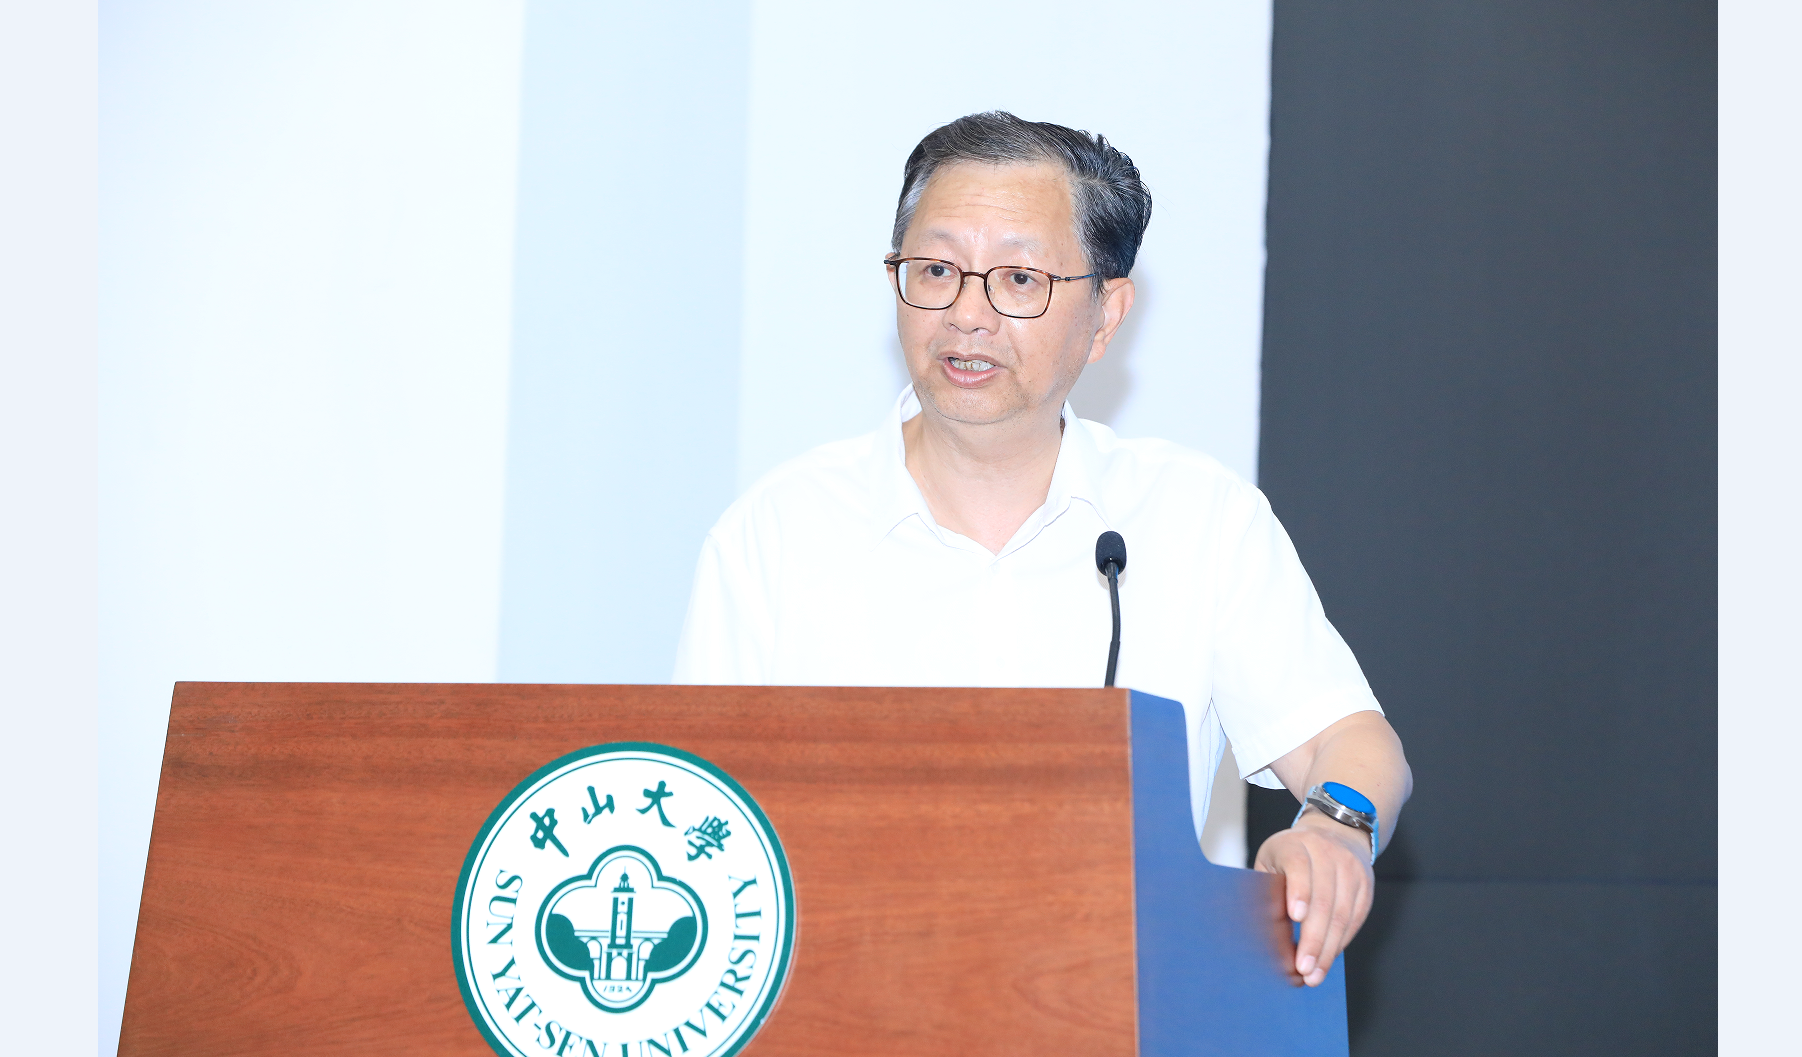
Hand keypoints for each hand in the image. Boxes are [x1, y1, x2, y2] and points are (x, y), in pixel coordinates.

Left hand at [1252, 811, 1373, 986]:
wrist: (1335, 832)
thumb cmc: (1292, 853)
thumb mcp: (1272, 860)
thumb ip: (1267, 888)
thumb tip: (1262, 932)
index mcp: (1296, 844)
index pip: (1299, 866)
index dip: (1298, 891)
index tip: (1294, 917)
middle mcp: (1327, 853)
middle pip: (1324, 899)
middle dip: (1313, 939)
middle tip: (1303, 968)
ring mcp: (1351, 869)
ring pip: (1342, 914)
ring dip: (1329, 949)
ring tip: (1315, 974)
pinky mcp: (1366, 885)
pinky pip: (1356, 919)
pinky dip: (1342, 942)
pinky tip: (1329, 958)